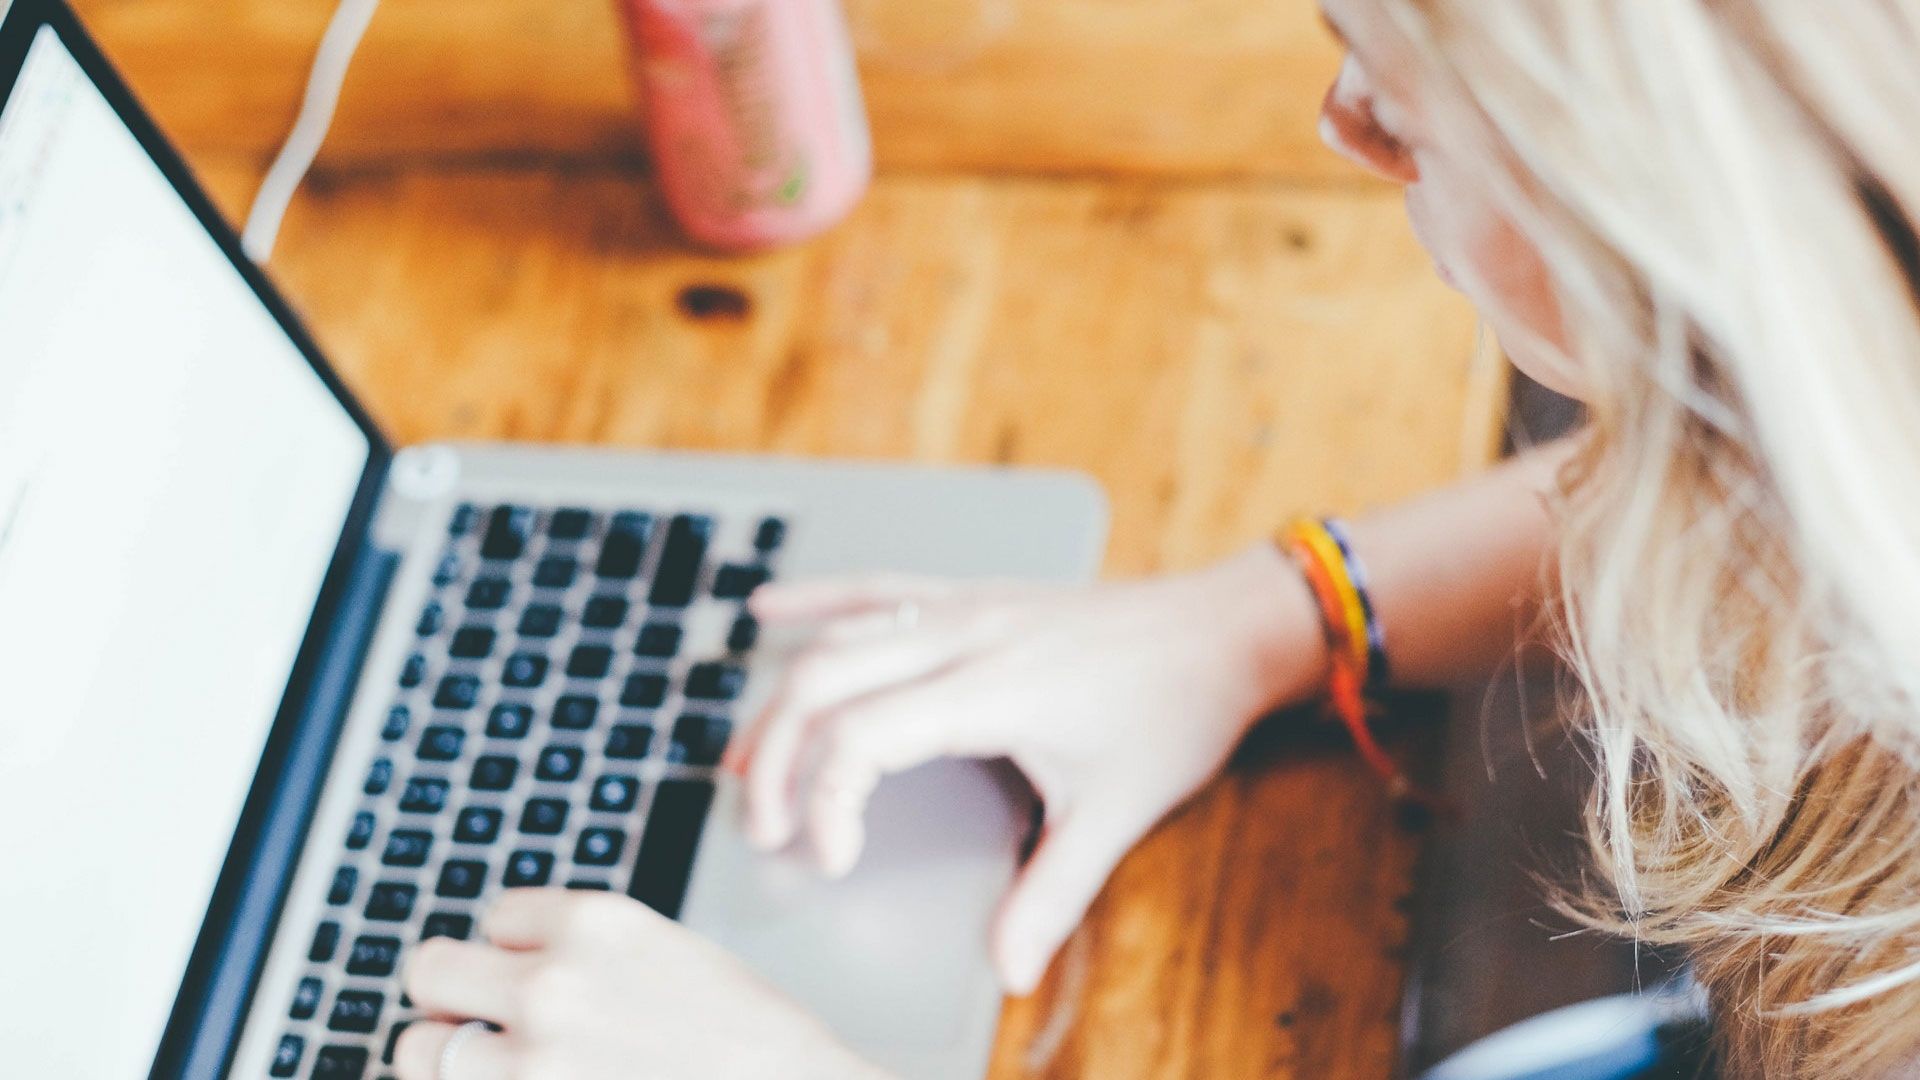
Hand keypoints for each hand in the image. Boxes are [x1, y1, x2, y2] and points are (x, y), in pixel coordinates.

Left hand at [394, 889, 891, 1079]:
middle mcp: (549, 985)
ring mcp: (532, 1064)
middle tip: (488, 1023)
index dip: (516, 951)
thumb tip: (506, 963)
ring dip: (449, 1059)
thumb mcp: (664, 952)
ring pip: (416, 1051)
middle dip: (455, 997)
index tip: (545, 976)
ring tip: (498, 1067)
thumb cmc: (745, 1038)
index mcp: (592, 922)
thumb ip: (582, 949)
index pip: (493, 916)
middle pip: (429, 971)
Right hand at [729, 546, 1326, 994]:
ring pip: (839, 639)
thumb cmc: (1175, 710)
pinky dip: (817, 600)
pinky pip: (877, 588)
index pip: (862, 736)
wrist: (1223, 628)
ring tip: (741, 763)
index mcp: (990, 688)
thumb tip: (1009, 968)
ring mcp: (964, 607)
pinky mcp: (973, 596)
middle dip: (773, 757)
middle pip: (824, 682)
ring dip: (780, 699)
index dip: (826, 803)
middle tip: (764, 829)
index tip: (834, 861)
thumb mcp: (1118, 810)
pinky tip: (768, 612)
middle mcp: (964, 636)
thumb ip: (1053, 893)